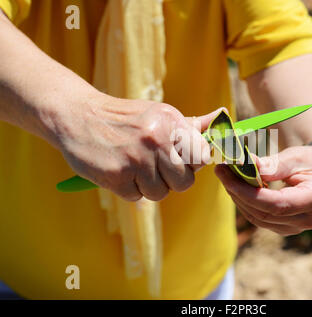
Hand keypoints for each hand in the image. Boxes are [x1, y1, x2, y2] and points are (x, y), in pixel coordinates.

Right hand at [55, 91, 221, 200]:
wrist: (78, 116)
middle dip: (172, 180)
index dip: (192, 164)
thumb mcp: (160, 114)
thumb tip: (223, 119)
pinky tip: (120, 171)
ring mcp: (136, 158)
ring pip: (160, 193)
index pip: (202, 158)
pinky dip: (129, 190)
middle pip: (184, 182)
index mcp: (171, 122)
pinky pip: (137, 198)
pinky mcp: (116, 176)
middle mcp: (156, 139)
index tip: (179, 160)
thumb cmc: (126, 119)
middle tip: (155, 167)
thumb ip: (191, 125)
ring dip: (148, 186)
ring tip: (134, 167)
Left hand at [215, 145, 311, 235]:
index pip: (276, 204)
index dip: (249, 193)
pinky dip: (246, 203)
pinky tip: (237, 187)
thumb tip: (248, 166)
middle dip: (238, 193)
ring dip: (239, 198)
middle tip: (222, 171)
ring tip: (226, 176)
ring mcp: (296, 227)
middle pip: (264, 213)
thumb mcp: (296, 157)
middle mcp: (307, 220)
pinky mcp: (285, 228)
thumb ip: (274, 165)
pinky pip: (260, 219)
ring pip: (258, 218)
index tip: (229, 177)